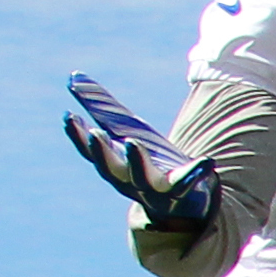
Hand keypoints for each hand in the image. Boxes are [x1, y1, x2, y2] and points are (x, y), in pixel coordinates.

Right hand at [65, 74, 217, 228]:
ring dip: (137, 161)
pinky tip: (206, 161)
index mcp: (113, 165)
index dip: (78, 136)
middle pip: (111, 170)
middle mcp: (129, 181)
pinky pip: (188, 182)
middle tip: (95, 133)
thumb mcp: (123, 129)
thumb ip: (99, 106)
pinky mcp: (181, 190)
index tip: (69, 116)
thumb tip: (72, 76)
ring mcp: (155, 189)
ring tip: (133, 141)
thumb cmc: (145, 160)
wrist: (178, 200)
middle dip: (102, 153)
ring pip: (143, 179)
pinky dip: (196, 172)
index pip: (91, 153)